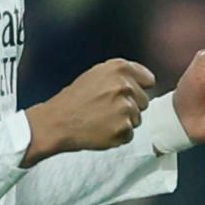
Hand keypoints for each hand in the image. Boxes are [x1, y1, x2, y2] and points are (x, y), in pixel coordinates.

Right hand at [23, 58, 154, 165]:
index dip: (137, 88)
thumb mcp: (95, 75)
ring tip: (101, 120)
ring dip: (123, 122)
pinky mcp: (123, 129)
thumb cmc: (73, 100)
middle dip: (129, 107)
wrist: (56, 123)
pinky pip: (129, 135)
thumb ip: (120, 76)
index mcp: (119, 68)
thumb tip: (142, 83)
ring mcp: (125, 108)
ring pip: (137, 119)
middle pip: (144, 101)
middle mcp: (125, 86)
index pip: (148, 80)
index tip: (125, 95)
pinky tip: (101, 130)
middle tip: (106, 109)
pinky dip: (117, 136)